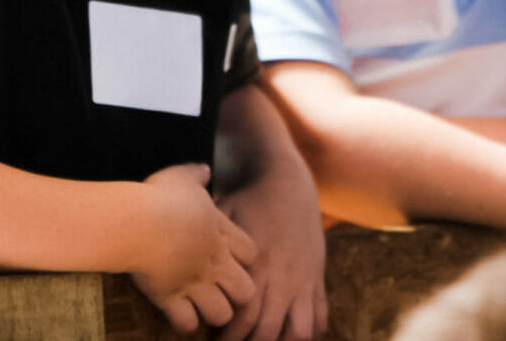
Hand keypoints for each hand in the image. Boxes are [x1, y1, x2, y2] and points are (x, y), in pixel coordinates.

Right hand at [131, 163, 257, 333]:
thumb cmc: (158, 196)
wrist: (135, 220)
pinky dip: (183, 322)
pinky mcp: (170, 298)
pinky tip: (175, 312)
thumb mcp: (181, 177)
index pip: (252, 254)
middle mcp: (213, 263)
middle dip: (236, 294)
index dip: (243, 259)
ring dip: (212, 312)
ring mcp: (193, 283)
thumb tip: (205, 170)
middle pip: (246, 291)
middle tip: (219, 288)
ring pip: (221, 314)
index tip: (227, 255)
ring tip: (199, 305)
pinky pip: (187, 324)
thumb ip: (197, 175)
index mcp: (220, 233)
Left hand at [215, 174, 327, 340]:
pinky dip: (308, 331)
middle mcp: (283, 277)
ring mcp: (303, 280)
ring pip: (300, 330)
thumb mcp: (223, 219)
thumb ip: (212, 247)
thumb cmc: (246, 200)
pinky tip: (288, 334)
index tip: (210, 339)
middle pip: (269, 330)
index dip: (227, 336)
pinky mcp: (316, 278)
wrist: (286, 180)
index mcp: (258, 265)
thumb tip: (185, 270)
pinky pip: (320, 316)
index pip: (243, 316)